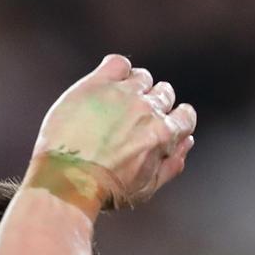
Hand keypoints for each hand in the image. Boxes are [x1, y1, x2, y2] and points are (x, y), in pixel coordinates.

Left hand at [32, 55, 195, 208]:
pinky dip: (117, 71)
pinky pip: (118, 63)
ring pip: (142, 78)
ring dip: (135, 89)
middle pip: (164, 94)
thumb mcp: (145, 189)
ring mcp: (122, 94)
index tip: (162, 127)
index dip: (175, 122)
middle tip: (132, 123)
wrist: (68, 181)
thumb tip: (186, 143)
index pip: (185, 116)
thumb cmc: (106, 191)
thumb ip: (171, 165)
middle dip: (153, 107)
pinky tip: (107, 87)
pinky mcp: (97, 84)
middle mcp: (147, 109)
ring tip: (116, 108)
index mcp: (163, 135)